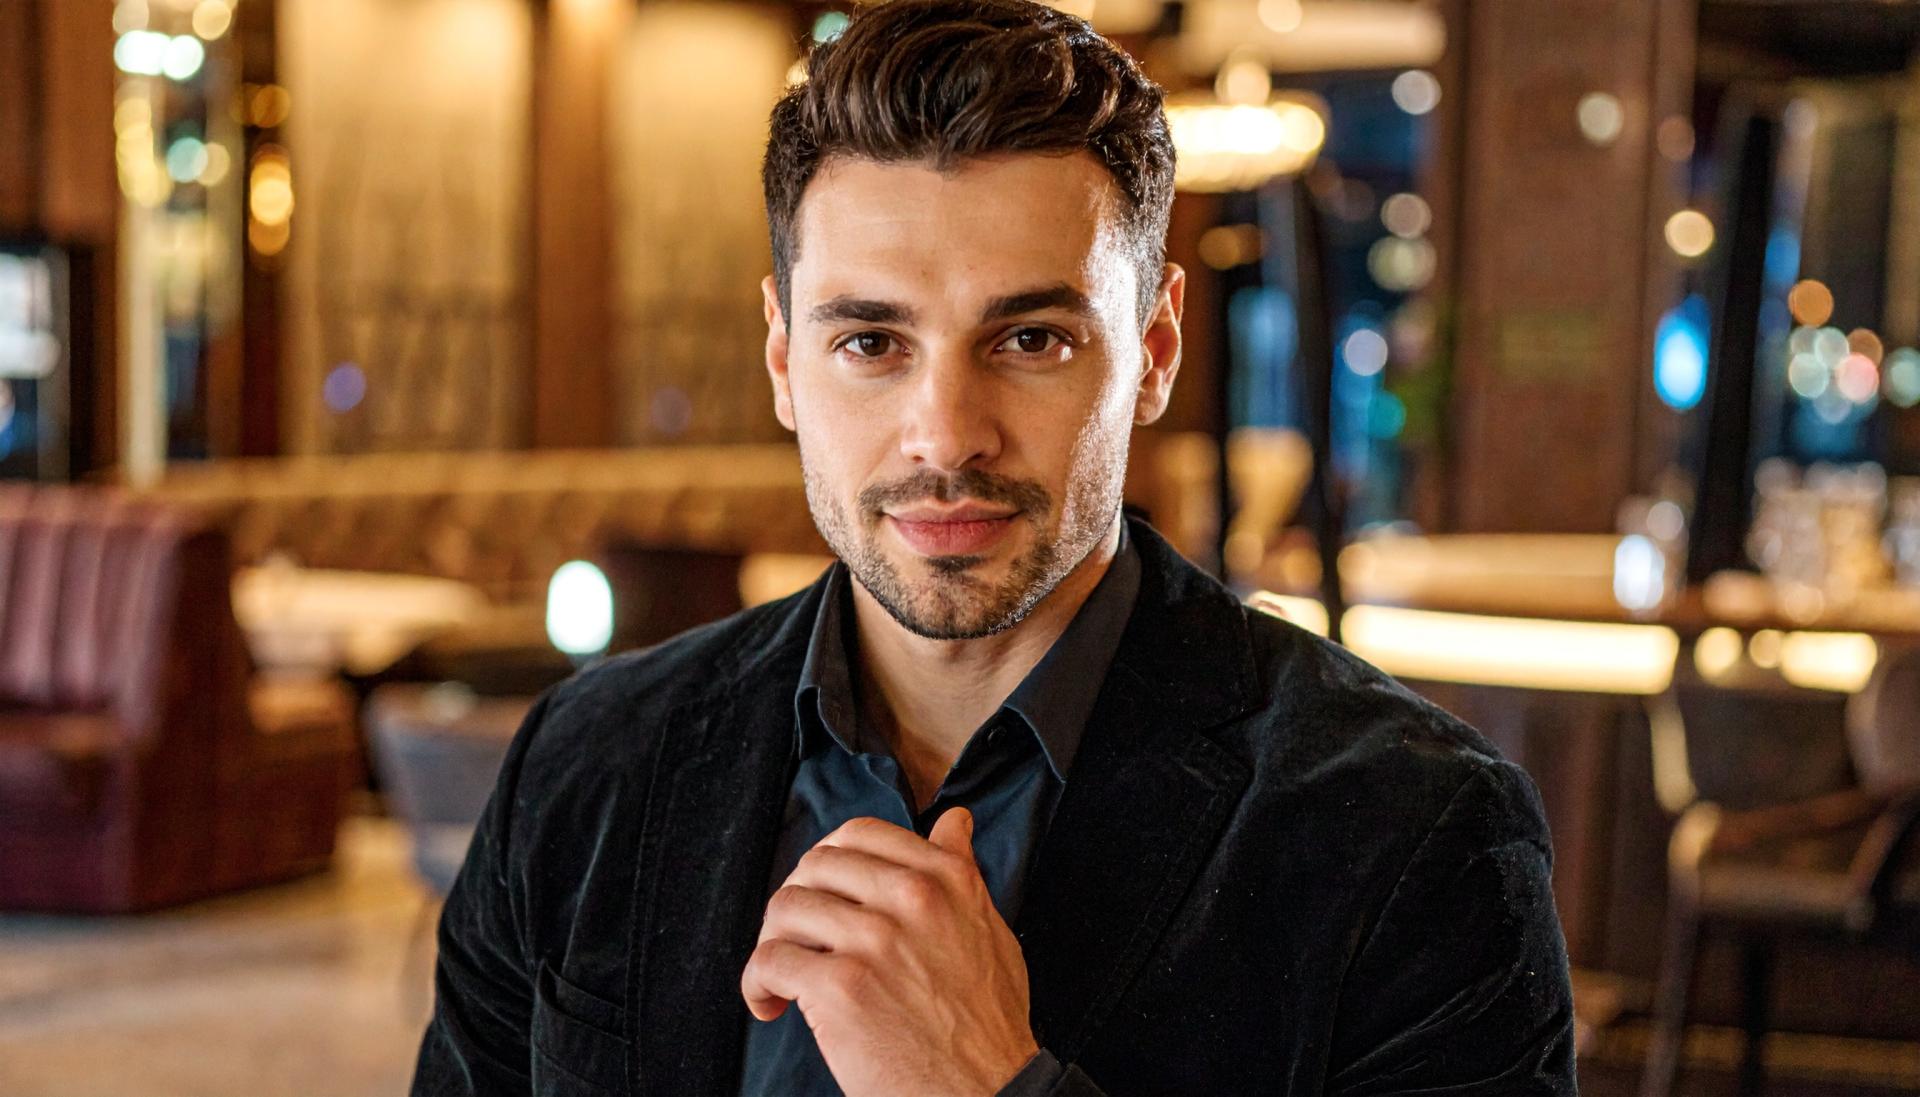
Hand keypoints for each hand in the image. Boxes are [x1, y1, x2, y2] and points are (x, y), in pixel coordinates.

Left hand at [740, 808, 1040, 1096]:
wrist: (989, 1090)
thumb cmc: (988, 1020)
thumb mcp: (990, 930)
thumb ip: (962, 873)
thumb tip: (952, 821)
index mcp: (945, 878)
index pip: (858, 834)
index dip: (829, 864)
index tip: (825, 896)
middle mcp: (911, 897)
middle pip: (814, 866)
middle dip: (796, 901)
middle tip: (798, 938)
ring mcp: (874, 940)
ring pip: (785, 908)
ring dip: (773, 942)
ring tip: (784, 976)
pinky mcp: (841, 987)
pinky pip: (770, 960)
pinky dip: (757, 984)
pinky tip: (770, 1004)